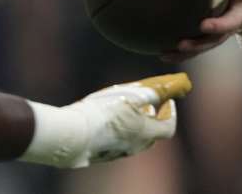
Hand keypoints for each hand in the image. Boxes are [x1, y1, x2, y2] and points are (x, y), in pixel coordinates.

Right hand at [22, 73, 190, 167]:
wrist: (71, 135)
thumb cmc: (101, 113)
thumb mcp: (128, 96)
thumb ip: (151, 93)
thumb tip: (169, 88)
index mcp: (144, 133)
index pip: (168, 128)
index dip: (170, 113)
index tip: (167, 100)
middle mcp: (134, 146)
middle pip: (152, 134)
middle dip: (153, 117)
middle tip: (146, 102)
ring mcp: (118, 152)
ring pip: (135, 138)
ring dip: (136, 123)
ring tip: (124, 106)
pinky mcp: (103, 153)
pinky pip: (119, 141)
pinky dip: (121, 129)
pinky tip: (106, 117)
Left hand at [159, 0, 241, 62]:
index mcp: (238, 17)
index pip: (229, 23)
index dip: (218, 26)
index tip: (203, 26)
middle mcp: (227, 31)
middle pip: (212, 41)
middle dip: (197, 45)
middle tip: (182, 45)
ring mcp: (215, 36)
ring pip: (201, 48)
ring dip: (185, 53)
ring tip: (167, 54)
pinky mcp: (205, 38)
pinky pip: (193, 49)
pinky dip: (179, 54)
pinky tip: (163, 55)